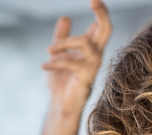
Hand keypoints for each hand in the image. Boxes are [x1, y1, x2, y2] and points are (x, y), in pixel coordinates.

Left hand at [42, 0, 111, 115]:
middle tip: (93, 1)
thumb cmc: (62, 83)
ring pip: (85, 43)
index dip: (100, 12)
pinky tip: (44, 65)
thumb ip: (62, 38)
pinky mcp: (85, 78)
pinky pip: (71, 63)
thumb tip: (65, 17)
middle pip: (106, 30)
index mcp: (91, 48)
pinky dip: (55, 62)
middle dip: (101, 14)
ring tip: (48, 50)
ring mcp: (93, 67)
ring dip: (64, 43)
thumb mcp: (58, 55)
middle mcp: (96, 55)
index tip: (94, 0)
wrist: (60, 106)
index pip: (101, 26)